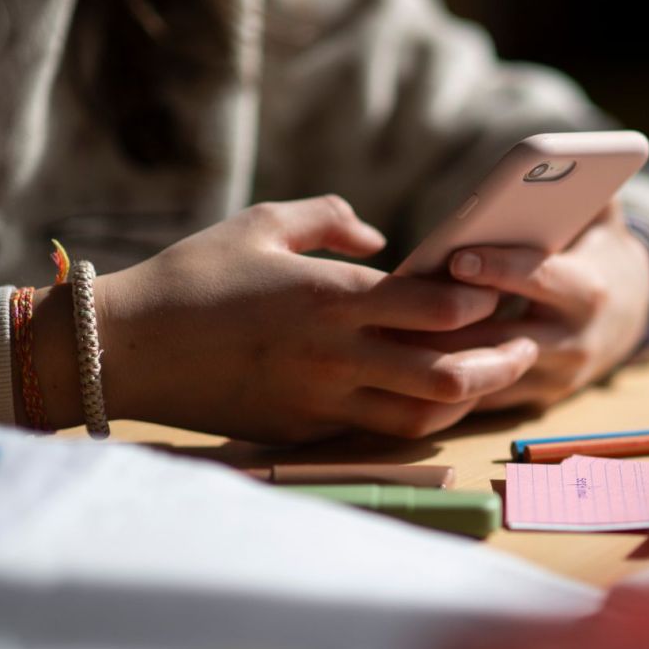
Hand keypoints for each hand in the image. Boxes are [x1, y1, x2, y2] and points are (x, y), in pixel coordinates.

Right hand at [27, 196, 538, 442]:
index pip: (438, 309)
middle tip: (523, 346)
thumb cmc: (194, 276)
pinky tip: (434, 397)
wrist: (125, 348)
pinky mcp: (307, 429)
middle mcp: (336, 354)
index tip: (497, 291)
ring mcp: (322, 399)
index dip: (481, 304)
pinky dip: (418, 415)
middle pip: (448, 374)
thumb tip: (383, 238)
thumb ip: (331, 219)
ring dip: (468, 398)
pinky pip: (382, 429)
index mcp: (331, 297)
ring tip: (490, 377)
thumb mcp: (262, 223)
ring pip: (424, 415)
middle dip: (499, 361)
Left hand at [411, 203, 648, 409]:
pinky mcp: (536, 401)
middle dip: (451, 323)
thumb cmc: (600, 255)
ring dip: (438, 357)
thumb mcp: (604, 220)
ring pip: (487, 374)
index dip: (500, 268)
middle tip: (398, 308)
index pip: (541, 279)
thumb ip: (588, 189)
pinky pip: (484, 399)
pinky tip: (403, 364)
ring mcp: (555, 377)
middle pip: (503, 334)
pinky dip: (445, 384)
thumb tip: (565, 156)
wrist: (630, 319)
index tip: (457, 258)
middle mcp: (576, 341)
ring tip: (388, 336)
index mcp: (590, 292)